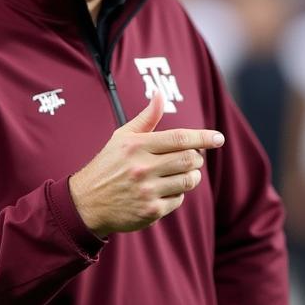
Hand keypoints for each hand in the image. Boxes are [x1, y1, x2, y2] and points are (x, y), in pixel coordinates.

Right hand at [69, 90, 224, 236]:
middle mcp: (142, 168)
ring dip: (192, 176)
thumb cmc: (108, 166)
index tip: (219, 138)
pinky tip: (164, 190)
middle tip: (193, 158)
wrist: (85, 204)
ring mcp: (147, 191)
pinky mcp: (151, 211)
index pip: (179, 138)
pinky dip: (178, 194)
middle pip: (189, 159)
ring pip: (189, 180)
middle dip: (197, 158)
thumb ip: (146, 118)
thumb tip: (159, 93)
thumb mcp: (122, 138)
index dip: (203, 137)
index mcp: (136, 146)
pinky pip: (179, 199)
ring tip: (184, 173)